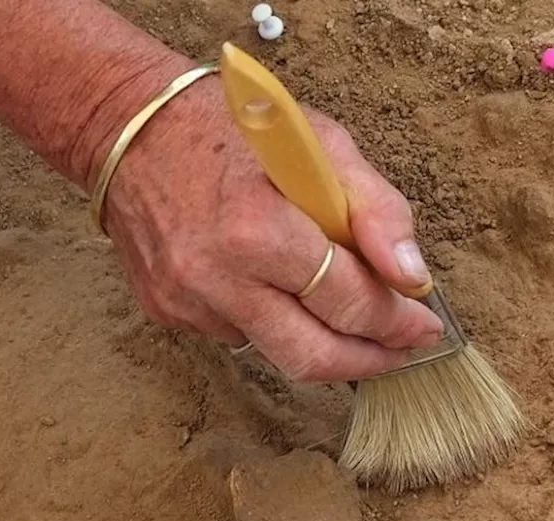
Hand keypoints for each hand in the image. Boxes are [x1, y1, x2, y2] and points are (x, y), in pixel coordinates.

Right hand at [98, 78, 443, 382]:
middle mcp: (216, 276)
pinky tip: (269, 281)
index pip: (346, 302)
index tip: (425, 327)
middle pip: (311, 355)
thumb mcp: (320, 143)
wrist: (128, 128)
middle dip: (368, 359)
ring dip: (318, 338)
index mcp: (257, 227)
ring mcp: (186, 301)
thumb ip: (375, 209)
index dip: (396, 322)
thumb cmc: (232, 127)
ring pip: (275, 351)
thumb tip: (412, 277)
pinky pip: (237, 334)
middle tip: (400, 351)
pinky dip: (268, 317)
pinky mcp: (167, 312)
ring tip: (343, 311)